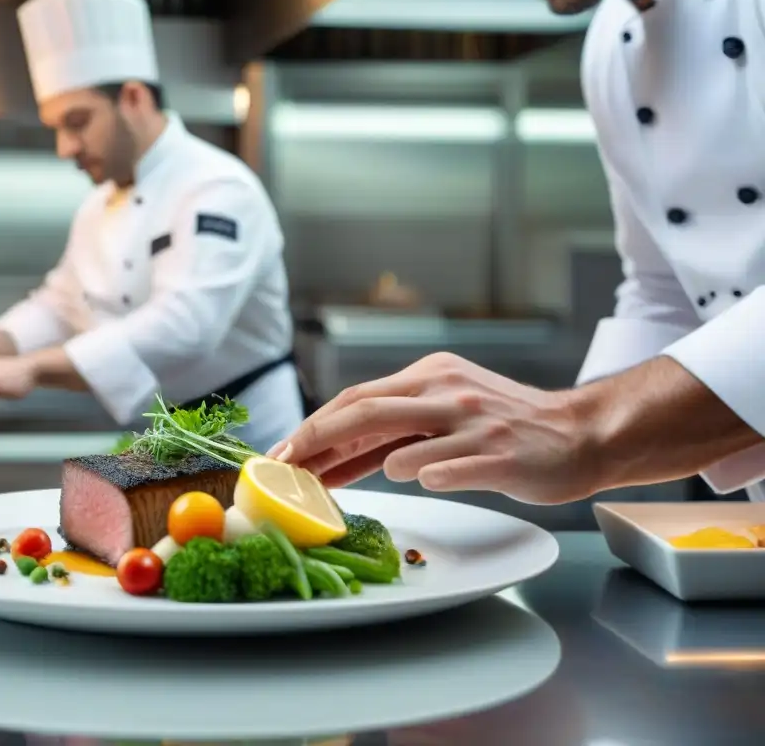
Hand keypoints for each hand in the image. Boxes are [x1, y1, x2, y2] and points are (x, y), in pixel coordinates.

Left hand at [268, 352, 597, 504]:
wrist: (580, 434)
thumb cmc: (504, 428)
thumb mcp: (446, 413)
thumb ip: (394, 430)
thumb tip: (330, 454)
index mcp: (431, 376)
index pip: (358, 397)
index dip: (315, 425)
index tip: (282, 451)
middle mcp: (448, 393)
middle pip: (367, 411)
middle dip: (316, 438)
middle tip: (284, 466)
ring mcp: (475, 424)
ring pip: (405, 440)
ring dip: (365, 463)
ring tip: (338, 486)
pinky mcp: (501, 456)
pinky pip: (452, 467)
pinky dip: (427, 475)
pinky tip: (416, 483)